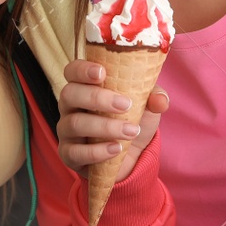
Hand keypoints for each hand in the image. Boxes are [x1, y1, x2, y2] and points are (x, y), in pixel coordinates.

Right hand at [55, 58, 166, 181]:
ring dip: (106, 127)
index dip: (82, 69)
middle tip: (126, 105)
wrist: (132, 156)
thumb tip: (160, 100)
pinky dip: (98, 151)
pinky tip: (117, 149)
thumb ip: (154, 97)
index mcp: (84, 86)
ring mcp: (66, 131)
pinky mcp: (68, 155)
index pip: (72, 70)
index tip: (101, 72)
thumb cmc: (133, 120)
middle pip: (69, 94)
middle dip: (98, 98)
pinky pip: (75, 152)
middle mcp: (70, 106)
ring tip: (131, 131)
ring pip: (75, 123)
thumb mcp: (147, 106)